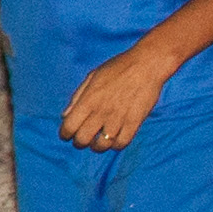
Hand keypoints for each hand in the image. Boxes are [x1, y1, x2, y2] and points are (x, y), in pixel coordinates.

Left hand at [59, 45, 176, 150]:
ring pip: (102, 145)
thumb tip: (65, 116)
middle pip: (83, 139)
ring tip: (98, 142)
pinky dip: (116, 145)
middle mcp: (101, 112)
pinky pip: (122, 143)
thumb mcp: (91, 77)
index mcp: (88, 100)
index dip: (65, 134)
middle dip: (79, 142)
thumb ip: (77, 97)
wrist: (147, 64)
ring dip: (97, 146)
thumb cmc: (118, 67)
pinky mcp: (135, 122)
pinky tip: (114, 140)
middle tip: (83, 139)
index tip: (67, 135)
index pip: (69, 127)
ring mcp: (118, 118)